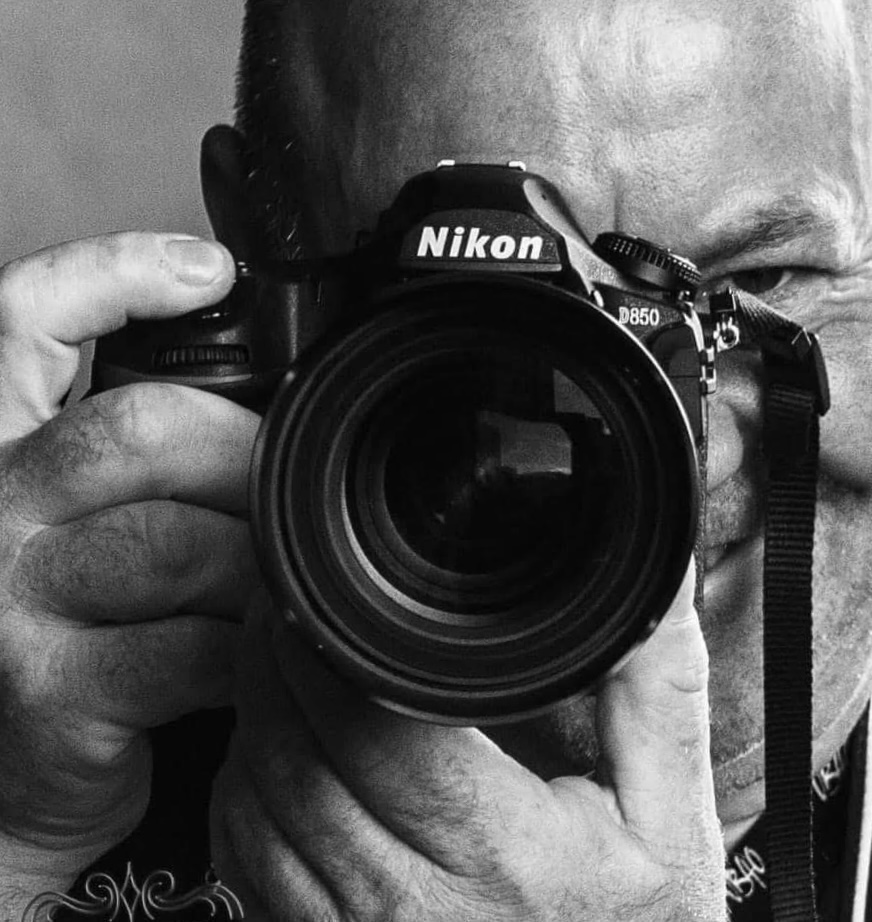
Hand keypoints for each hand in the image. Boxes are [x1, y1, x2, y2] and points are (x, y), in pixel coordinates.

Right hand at [0, 233, 261, 908]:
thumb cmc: (60, 637)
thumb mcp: (73, 528)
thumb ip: (134, 465)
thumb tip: (258, 417)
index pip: (25, 319)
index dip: (115, 273)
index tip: (212, 272)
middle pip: (133, 432)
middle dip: (240, 455)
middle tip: (287, 490)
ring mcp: (6, 601)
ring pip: (175, 543)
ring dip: (256, 563)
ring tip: (285, 578)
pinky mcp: (46, 692)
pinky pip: (188, 649)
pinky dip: (250, 648)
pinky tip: (268, 653)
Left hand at [211, 566, 725, 920]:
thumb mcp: (671, 820)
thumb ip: (657, 692)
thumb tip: (655, 584)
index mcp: (498, 855)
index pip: (369, 722)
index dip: (329, 640)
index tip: (329, 583)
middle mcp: (407, 908)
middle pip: (292, 753)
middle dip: (273, 658)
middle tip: (289, 599)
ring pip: (255, 803)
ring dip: (252, 717)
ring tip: (276, 657)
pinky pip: (243, 863)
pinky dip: (242, 792)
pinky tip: (269, 749)